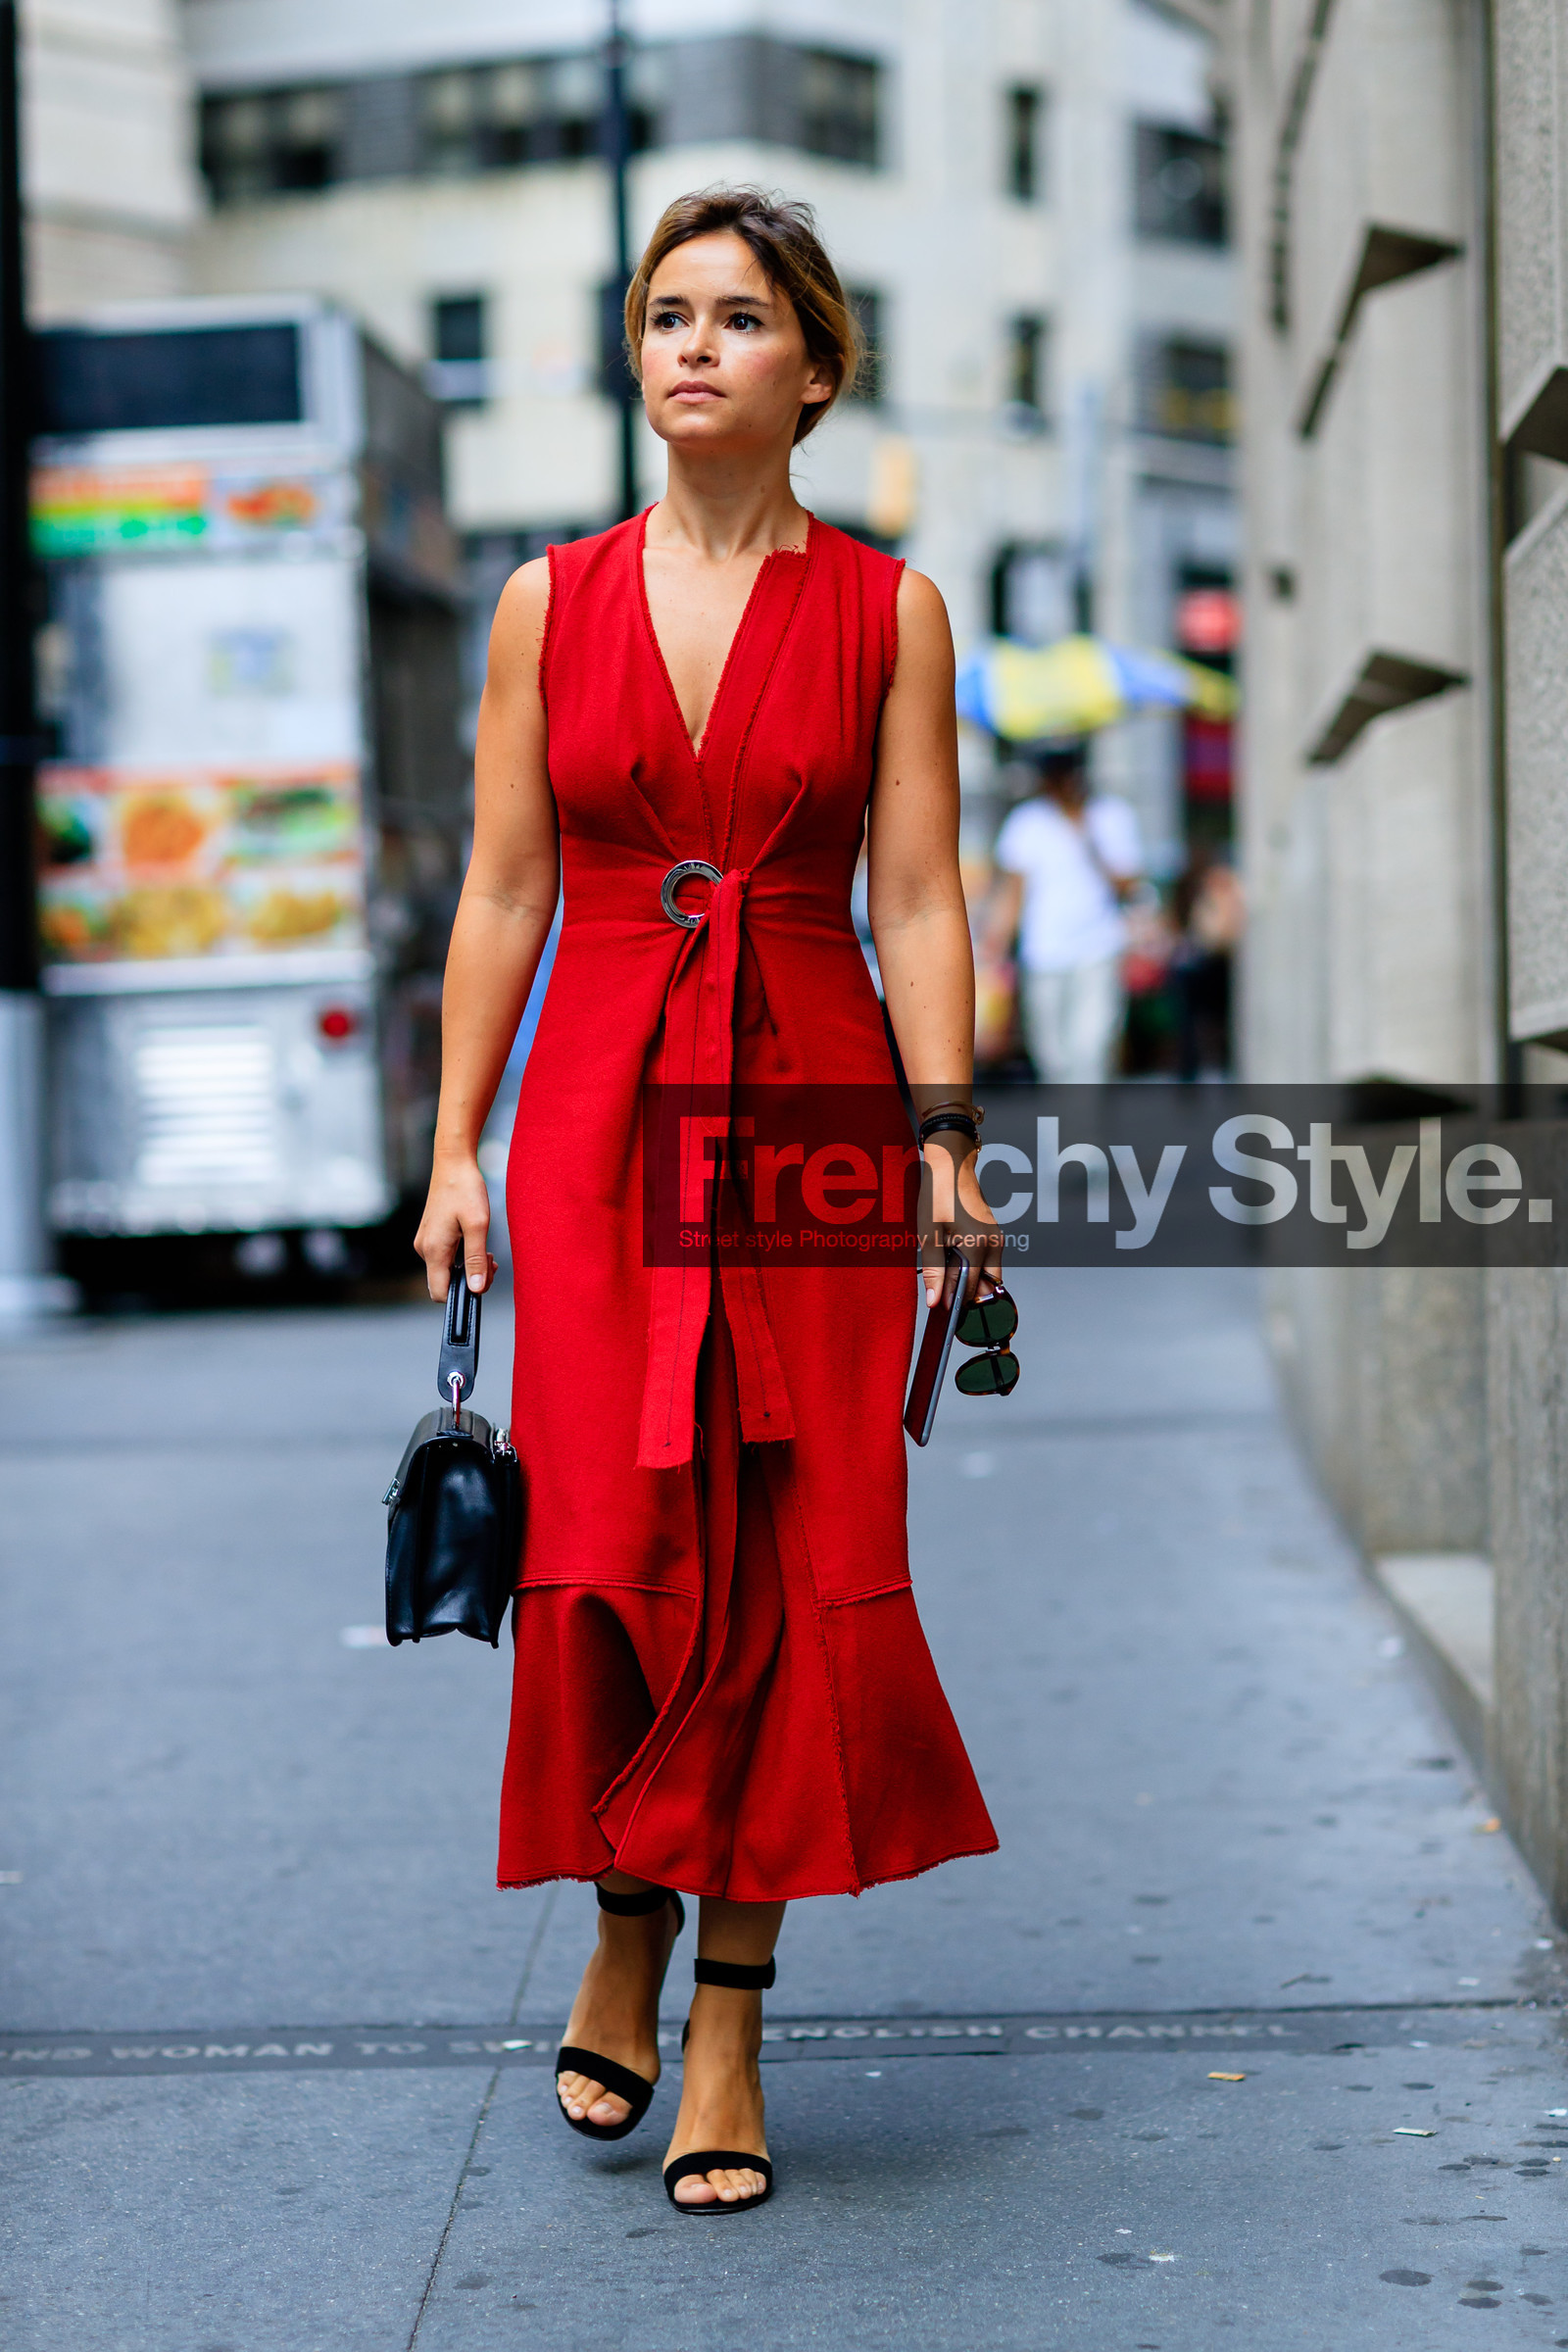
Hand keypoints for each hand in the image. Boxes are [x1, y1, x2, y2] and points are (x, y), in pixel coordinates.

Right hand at [414, 1152, 496, 1299]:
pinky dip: (462, 1257)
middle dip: (470, 1279)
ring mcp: (425, 1242)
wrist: (453, 1163)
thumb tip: (476, 1289)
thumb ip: (476, 1259)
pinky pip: (445, 1258)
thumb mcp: (478, 1225)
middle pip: (444, 1283)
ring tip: (486, 1249)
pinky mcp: (431, 1235)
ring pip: (446, 1271)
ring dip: (468, 1267)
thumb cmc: (465, 1190)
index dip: (462, 1295)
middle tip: (490, 1261)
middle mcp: (424, 1249)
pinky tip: (476, 1243)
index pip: (439, 1293)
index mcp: (433, 1250)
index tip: (483, 1278)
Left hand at [920, 1138, 1002, 1307]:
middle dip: (965, 1295)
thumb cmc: (938, 1195)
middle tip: (941, 1293)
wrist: (951, 1166)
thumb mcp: (929, 1236)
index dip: (955, 1303)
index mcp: (978, 1246)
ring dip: (968, 1281)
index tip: (939, 1311)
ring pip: (988, 1276)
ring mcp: (997, 1240)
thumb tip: (936, 1302)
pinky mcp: (994, 1236)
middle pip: (986, 1287)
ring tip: (944, 1271)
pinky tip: (952, 1259)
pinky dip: (972, 1268)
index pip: (971, 1289)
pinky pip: (987, 1263)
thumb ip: (934, 1272)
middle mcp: (994, 1245)